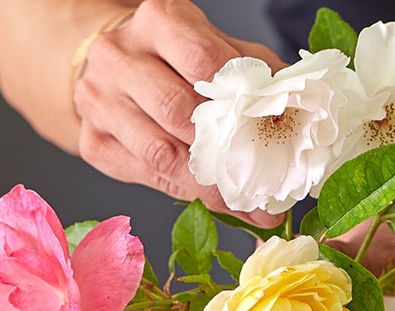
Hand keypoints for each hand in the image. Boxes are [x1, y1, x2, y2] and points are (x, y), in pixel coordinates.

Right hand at [72, 0, 284, 226]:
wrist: (112, 67)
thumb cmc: (175, 58)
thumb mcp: (215, 46)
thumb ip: (255, 72)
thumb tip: (300, 112)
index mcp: (157, 22)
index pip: (202, 59)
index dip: (240, 97)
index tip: (276, 129)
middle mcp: (118, 58)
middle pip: (177, 111)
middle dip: (227, 150)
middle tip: (268, 182)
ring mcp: (98, 103)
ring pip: (160, 153)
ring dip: (210, 184)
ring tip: (249, 203)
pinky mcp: (94, 144)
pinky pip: (148, 177)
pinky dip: (188, 195)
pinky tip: (218, 202)